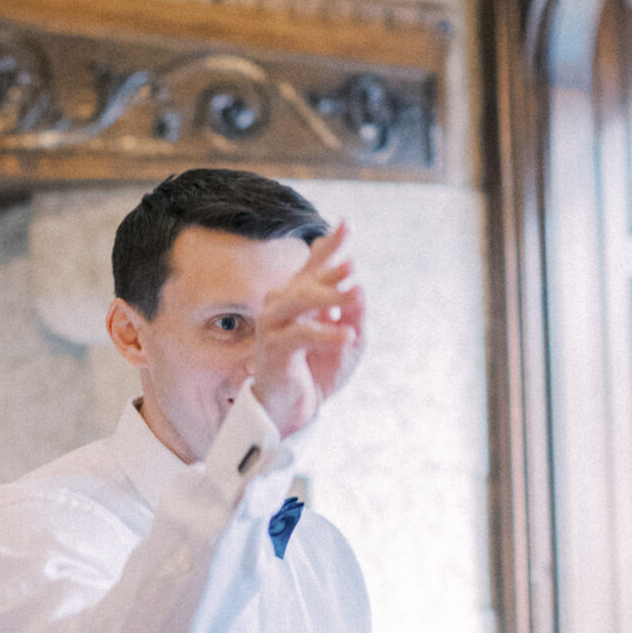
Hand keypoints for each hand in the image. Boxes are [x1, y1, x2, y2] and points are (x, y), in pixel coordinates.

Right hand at [251, 222, 363, 439]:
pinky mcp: (272, 349)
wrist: (296, 409)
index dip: (330, 245)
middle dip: (328, 270)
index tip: (347, 223)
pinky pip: (299, 335)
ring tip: (354, 294)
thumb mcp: (350, 341)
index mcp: (301, 299)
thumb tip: (358, 288)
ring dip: (327, 296)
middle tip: (352, 265)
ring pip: (297, 300)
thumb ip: (354, 315)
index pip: (314, 265)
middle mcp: (282, 305)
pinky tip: (347, 336)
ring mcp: (273, 325)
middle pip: (304, 278)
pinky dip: (324, 334)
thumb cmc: (319, 371)